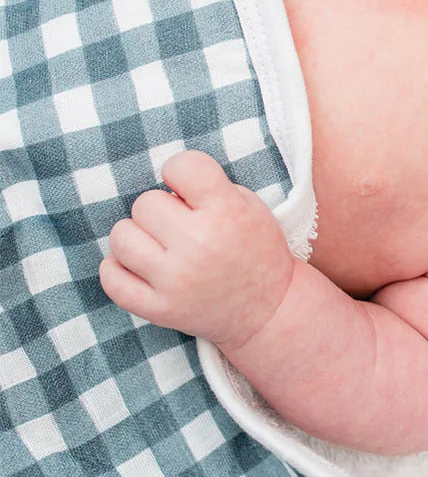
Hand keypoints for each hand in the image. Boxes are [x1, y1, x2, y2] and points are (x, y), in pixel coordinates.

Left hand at [100, 150, 295, 350]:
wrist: (268, 309)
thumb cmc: (256, 250)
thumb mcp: (250, 206)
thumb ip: (209, 189)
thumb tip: (164, 190)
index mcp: (227, 213)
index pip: (182, 166)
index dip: (179, 171)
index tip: (187, 187)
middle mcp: (199, 244)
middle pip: (144, 203)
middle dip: (160, 209)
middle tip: (178, 224)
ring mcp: (176, 280)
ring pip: (121, 237)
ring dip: (137, 236)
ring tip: (158, 245)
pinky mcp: (159, 309)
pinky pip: (111, 279)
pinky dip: (118, 268)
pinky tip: (138, 265)